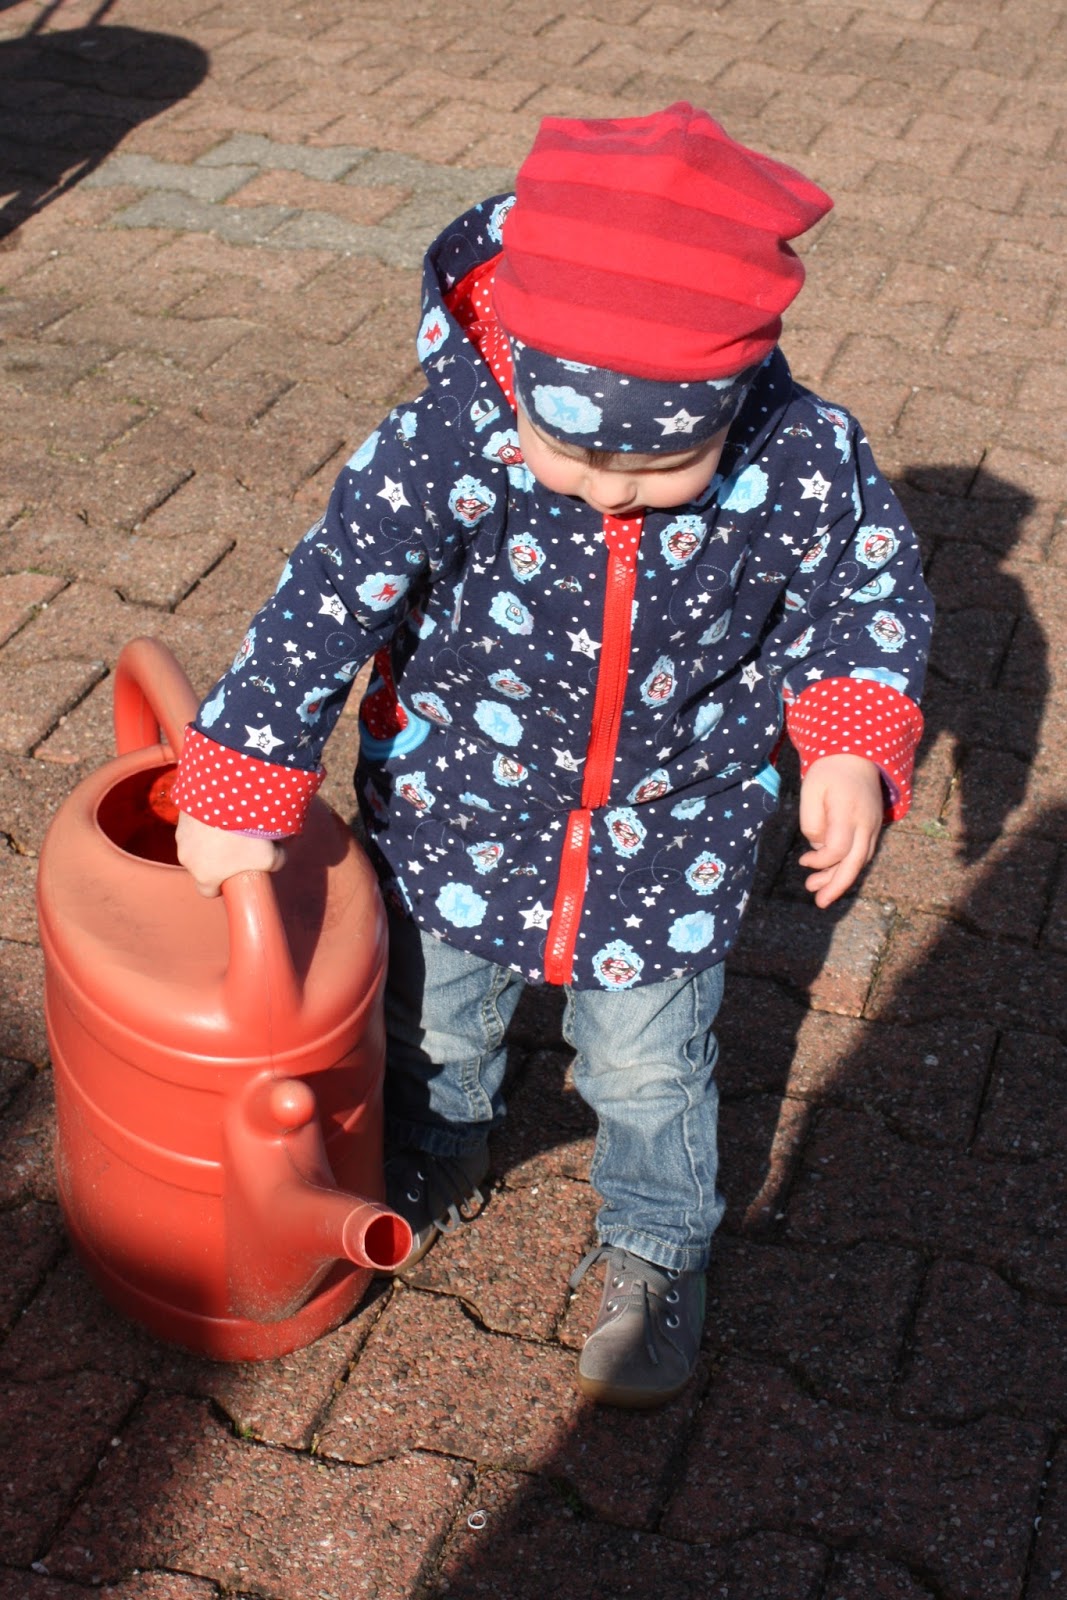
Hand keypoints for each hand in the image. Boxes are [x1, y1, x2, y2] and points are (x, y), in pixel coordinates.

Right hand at [175, 810, 285, 897]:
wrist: (228, 795)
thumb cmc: (248, 834)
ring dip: (209, 837)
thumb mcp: (270, 856)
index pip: (208, 891)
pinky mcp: (180, 813)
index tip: (234, 874)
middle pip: (201, 865)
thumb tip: (276, 860)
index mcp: (205, 876)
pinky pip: (193, 821)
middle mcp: (187, 858)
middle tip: (236, 844)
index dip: (222, 885)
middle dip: (216, 859)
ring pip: (195, 842)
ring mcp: (181, 834)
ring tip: (229, 822)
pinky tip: (221, 809)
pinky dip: (204, 818)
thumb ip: (274, 863)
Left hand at [797, 754, 883, 907]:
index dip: (820, 861)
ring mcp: (873, 827)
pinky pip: (863, 853)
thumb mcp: (811, 790)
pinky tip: (832, 875)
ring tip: (819, 893)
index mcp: (849, 812)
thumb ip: (811, 820)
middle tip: (819, 903)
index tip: (802, 861)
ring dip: (840, 879)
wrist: (858, 756)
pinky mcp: (873, 828)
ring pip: (860, 861)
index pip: (838, 849)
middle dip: (837, 886)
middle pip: (855, 863)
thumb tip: (817, 846)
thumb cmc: (829, 772)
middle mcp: (866, 823)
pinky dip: (848, 867)